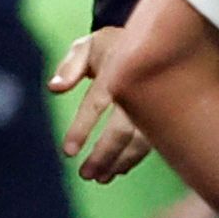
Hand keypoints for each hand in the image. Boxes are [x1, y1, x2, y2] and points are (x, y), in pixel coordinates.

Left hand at [50, 27, 151, 180]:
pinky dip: (134, 158)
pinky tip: (119, 169)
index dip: (82, 128)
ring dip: (119, 163)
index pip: (96, 102)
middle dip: (103, 155)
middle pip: (121, 129)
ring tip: (100, 178)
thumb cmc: (112, 46)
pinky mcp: (164, 114)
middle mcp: (138, 87)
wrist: (157, 39)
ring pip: (140, 141)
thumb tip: (54, 88)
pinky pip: (152, 141)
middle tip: (85, 174)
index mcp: (116, 68)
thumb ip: (70, 66)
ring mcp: (155, 102)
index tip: (68, 152)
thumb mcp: (89, 46)